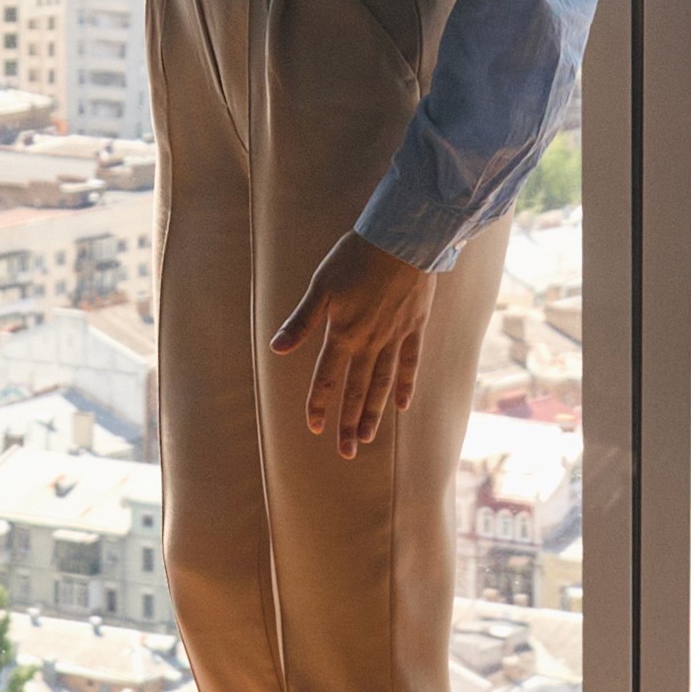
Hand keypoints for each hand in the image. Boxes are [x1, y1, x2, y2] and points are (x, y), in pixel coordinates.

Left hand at [272, 232, 442, 460]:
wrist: (401, 240)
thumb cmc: (355, 259)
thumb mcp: (321, 287)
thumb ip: (301, 321)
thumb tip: (277, 348)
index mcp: (343, 335)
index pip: (327, 379)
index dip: (319, 404)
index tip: (314, 429)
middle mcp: (369, 343)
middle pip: (357, 391)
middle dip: (349, 423)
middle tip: (346, 451)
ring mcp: (394, 337)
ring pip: (382, 383)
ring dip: (375, 412)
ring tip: (369, 437)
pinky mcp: (413, 327)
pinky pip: (410, 363)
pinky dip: (406, 385)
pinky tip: (403, 405)